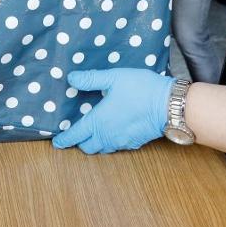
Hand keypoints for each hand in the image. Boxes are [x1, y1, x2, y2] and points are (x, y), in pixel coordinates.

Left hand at [51, 68, 173, 154]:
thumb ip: (90, 79)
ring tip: (93, 132)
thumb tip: (71, 78)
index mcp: (99, 121)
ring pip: (102, 149)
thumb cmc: (140, 89)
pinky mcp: (135, 143)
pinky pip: (116, 147)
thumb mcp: (113, 77)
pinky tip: (113, 131)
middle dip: (79, 142)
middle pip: (87, 147)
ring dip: (95, 143)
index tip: (57, 143)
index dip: (64, 139)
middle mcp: (108, 136)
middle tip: (76, 133)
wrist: (169, 106)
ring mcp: (122, 142)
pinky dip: (110, 143)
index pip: (76, 135)